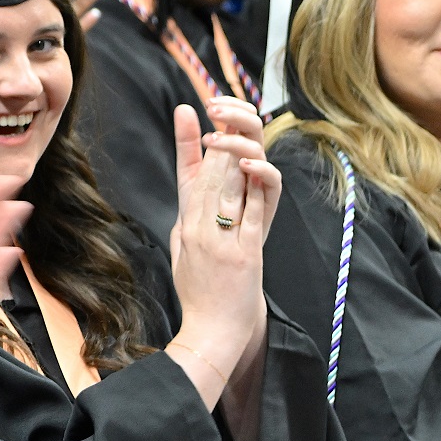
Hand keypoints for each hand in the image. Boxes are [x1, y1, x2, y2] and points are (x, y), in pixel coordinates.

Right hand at [165, 100, 275, 391]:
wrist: (212, 330)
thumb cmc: (199, 293)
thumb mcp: (181, 251)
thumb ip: (188, 219)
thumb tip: (195, 189)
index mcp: (184, 226)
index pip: (187, 175)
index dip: (187, 140)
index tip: (187, 110)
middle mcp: (199, 229)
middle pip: (210, 173)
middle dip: (220, 138)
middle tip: (227, 110)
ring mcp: (222, 240)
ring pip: (231, 185)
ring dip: (238, 153)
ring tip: (242, 129)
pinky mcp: (246, 252)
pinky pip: (254, 212)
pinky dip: (258, 186)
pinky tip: (260, 166)